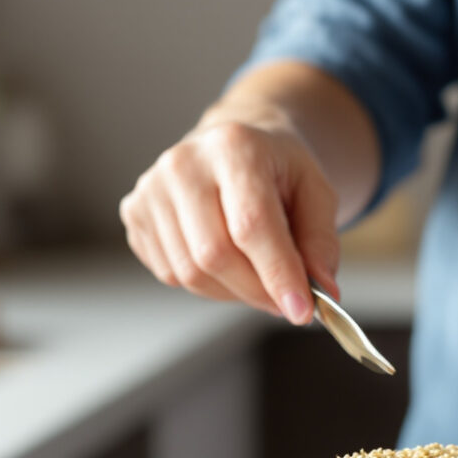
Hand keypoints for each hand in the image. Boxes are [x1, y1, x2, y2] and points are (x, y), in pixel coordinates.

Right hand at [120, 117, 339, 324]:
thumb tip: (322, 290)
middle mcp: (184, 163)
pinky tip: (226, 262)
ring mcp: (151, 188)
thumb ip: (320, 242)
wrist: (233, 148)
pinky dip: (206, 284)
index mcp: (235, 146)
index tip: (302, 310)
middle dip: (256, 291)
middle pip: (215, 254)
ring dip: (232, 292)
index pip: (251, 224)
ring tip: (257, 277)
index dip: (277, 273)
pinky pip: (170, 274)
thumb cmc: (276, 171)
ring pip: (190, 272)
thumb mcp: (316, 192)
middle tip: (285, 302)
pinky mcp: (134, 213)